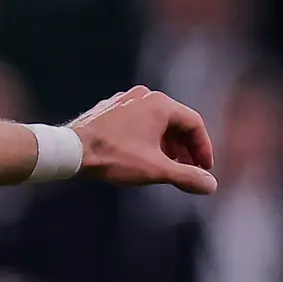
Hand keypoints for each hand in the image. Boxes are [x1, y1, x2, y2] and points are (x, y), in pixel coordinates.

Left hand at [71, 87, 216, 194]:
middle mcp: (145, 95)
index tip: (204, 169)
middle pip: (176, 122)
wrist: (71, 150)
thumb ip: (186, 176)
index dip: (204, 148)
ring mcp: (126, 100)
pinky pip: (138, 122)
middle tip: (189, 170)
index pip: (194, 123)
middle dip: (185, 148)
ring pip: (156, 122)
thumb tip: (211, 185)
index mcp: (161, 104)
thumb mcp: (155, 170)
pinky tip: (143, 157)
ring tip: (168, 167)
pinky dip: (147, 139)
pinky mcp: (110, 109)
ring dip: (167, 145)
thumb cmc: (114, 157)